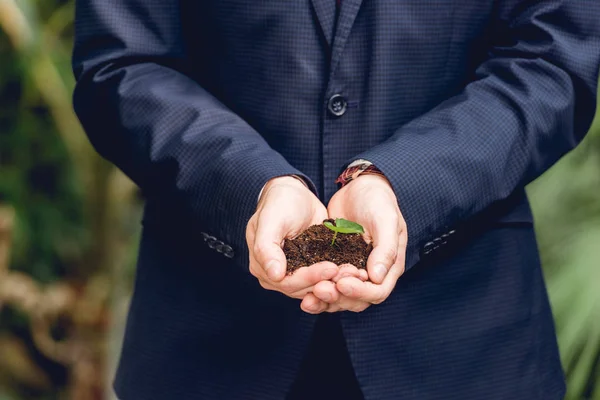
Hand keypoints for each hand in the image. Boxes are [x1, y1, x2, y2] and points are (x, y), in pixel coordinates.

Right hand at [247, 176, 354, 298]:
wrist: (294, 194)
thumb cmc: (279, 202)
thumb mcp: (271, 220)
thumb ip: (266, 247)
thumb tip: (274, 275)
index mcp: (262, 267)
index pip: (288, 282)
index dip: (310, 278)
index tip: (332, 268)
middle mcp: (276, 277)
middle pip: (304, 288)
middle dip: (328, 281)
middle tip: (351, 273)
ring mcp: (294, 275)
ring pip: (317, 286)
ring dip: (337, 282)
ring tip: (356, 273)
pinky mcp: (310, 270)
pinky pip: (325, 278)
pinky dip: (340, 276)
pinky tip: (356, 270)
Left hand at [303, 174, 406, 312]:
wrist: (360, 188)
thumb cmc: (378, 201)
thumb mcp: (386, 220)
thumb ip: (386, 248)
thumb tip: (377, 276)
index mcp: (389, 267)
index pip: (377, 292)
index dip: (360, 292)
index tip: (342, 283)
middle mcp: (372, 275)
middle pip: (356, 300)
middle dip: (338, 297)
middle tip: (319, 288)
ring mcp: (353, 272)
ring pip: (340, 297)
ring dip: (324, 299)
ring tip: (307, 295)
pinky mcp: (335, 265)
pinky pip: (327, 284)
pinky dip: (315, 290)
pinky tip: (301, 290)